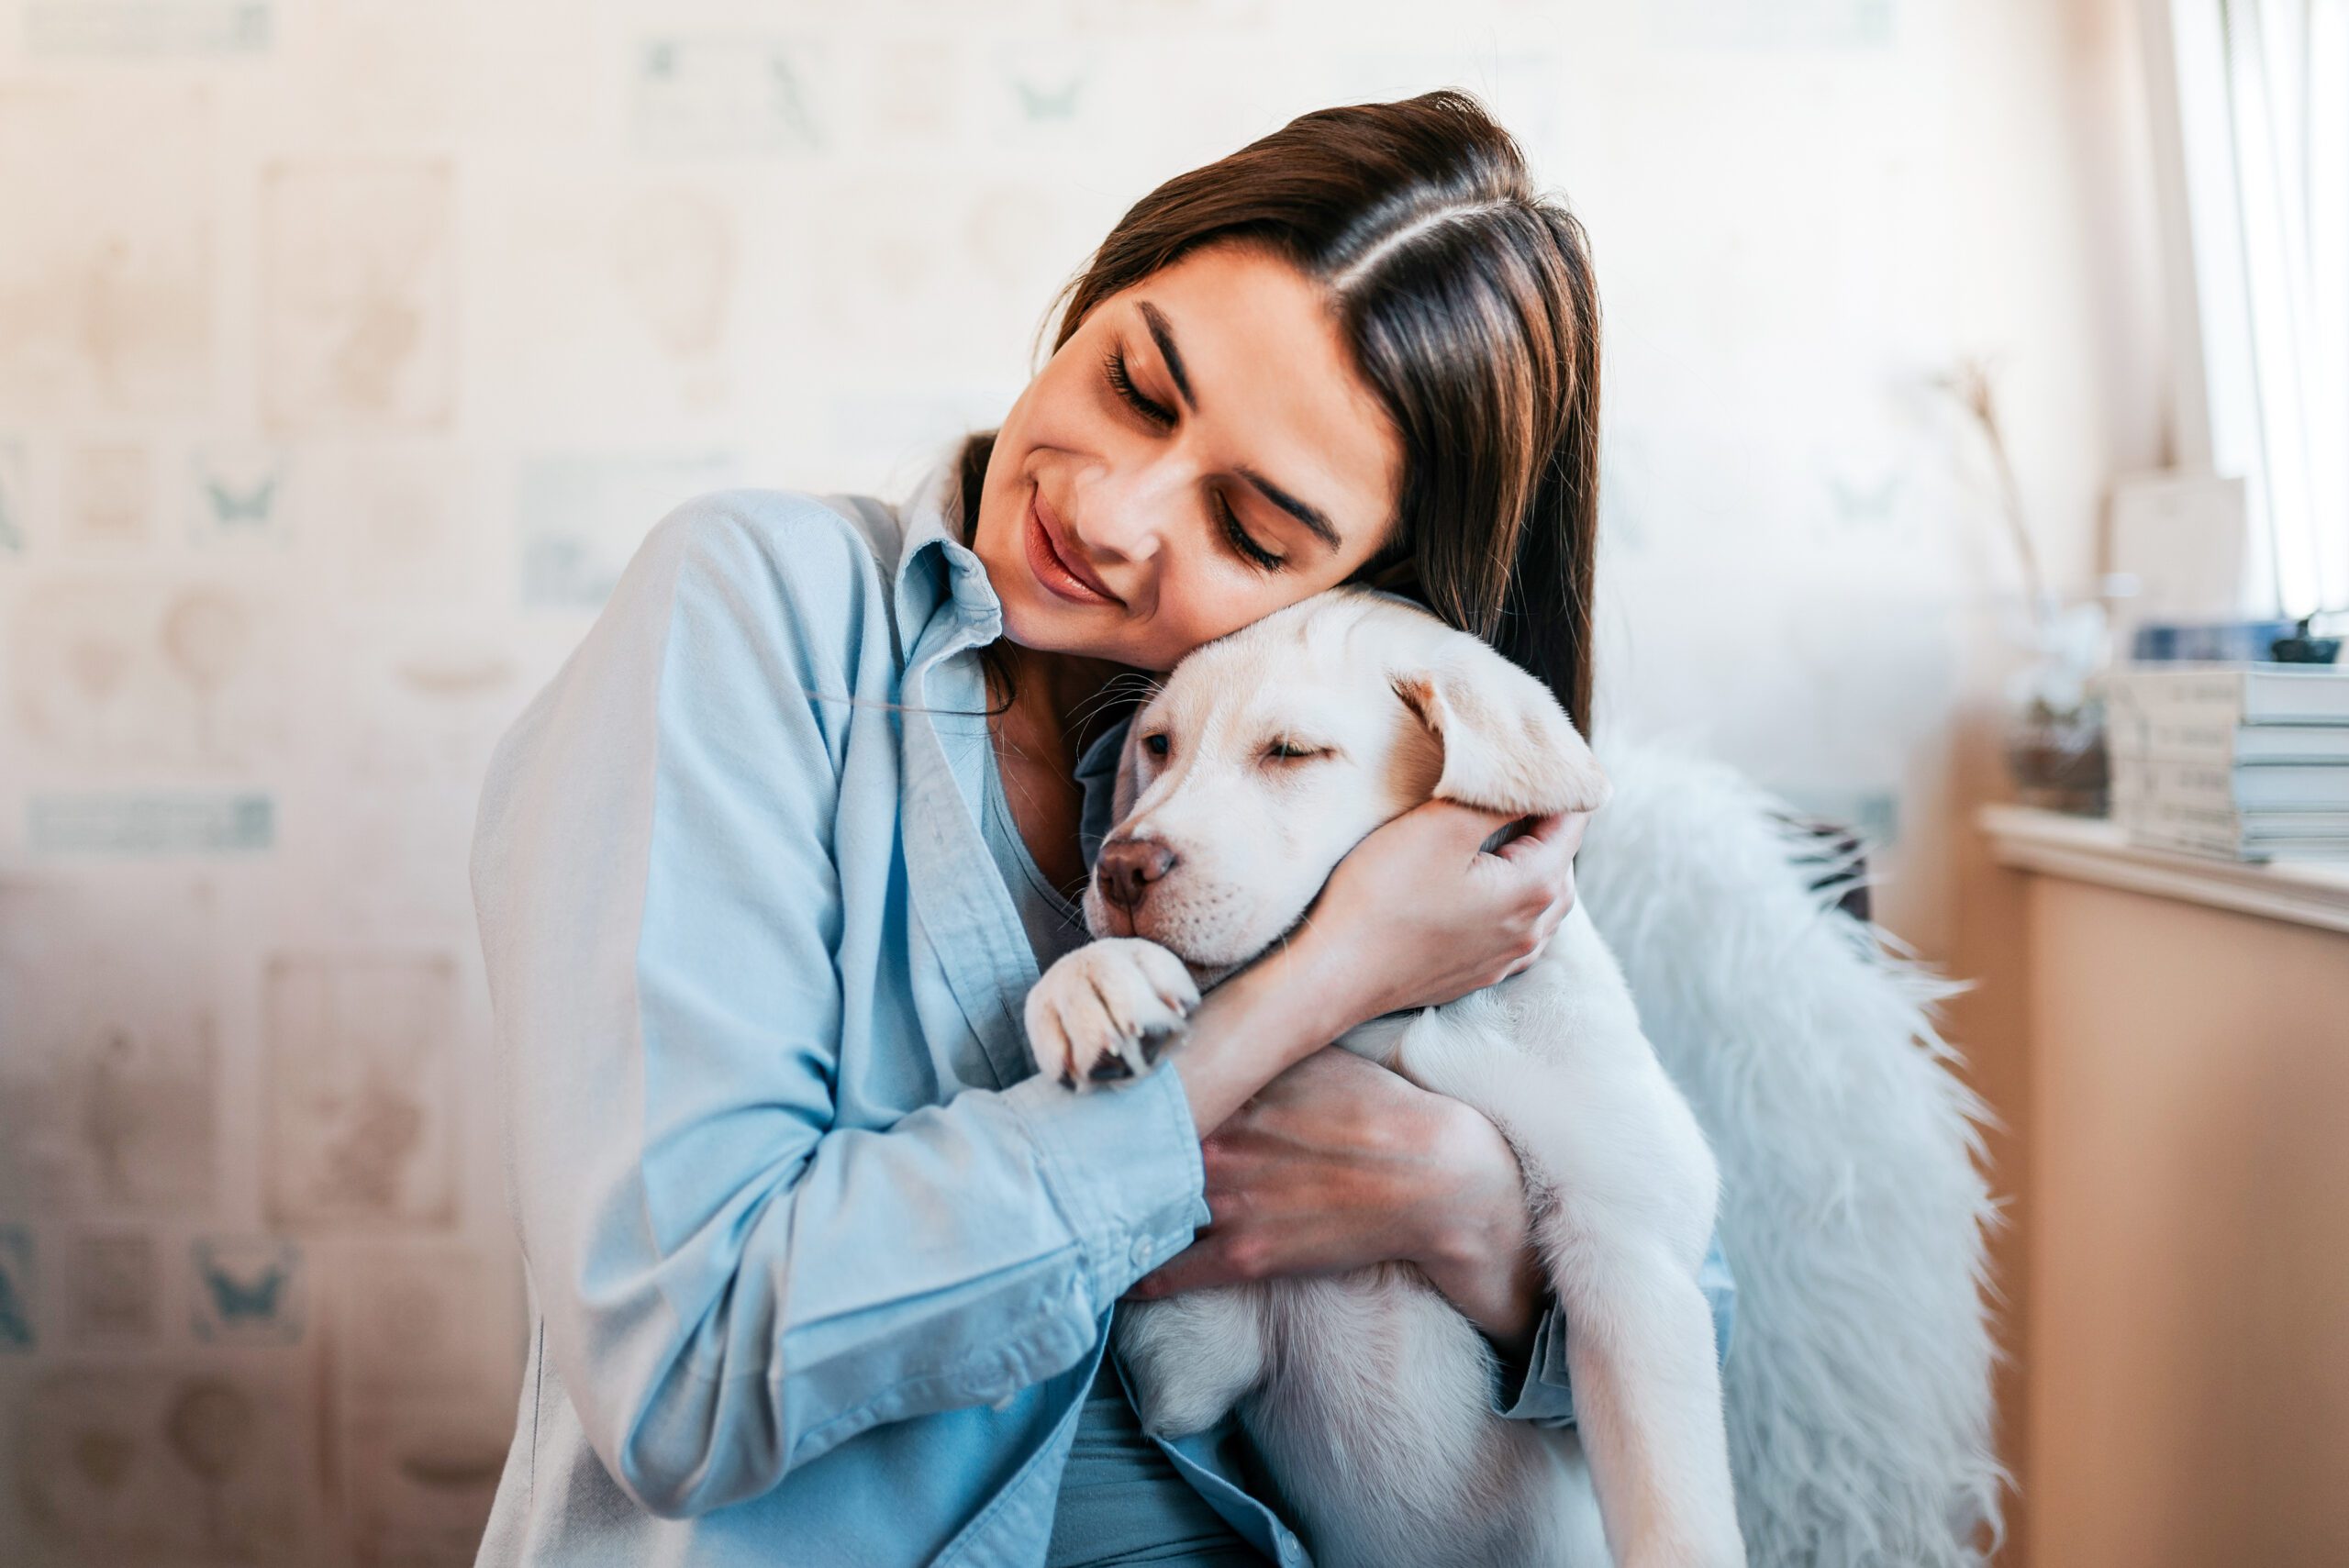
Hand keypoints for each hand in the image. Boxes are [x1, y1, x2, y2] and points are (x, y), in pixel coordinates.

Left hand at [1127, 1049, 1547, 1356]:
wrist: (1434, 1178)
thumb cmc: (1383, 1109)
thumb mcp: (1319, 1057)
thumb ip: (1262, 1047)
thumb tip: (1221, 1023)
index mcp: (1233, 1091)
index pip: (1154, 1097)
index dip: (1124, 1104)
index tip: (1094, 1109)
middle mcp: (1219, 1145)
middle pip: (1139, 1151)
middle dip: (1111, 1156)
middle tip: (1075, 1161)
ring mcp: (1230, 1203)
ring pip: (1151, 1209)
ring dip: (1123, 1212)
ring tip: (1085, 1218)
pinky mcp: (1248, 1255)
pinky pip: (1177, 1269)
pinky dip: (1143, 1275)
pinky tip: (1118, 1275)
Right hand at [1294, 802, 1588, 1035]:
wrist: (1335, 973)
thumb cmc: (1384, 895)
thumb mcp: (1442, 827)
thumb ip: (1499, 800)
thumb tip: (1540, 782)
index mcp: (1535, 889)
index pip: (1572, 824)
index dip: (1558, 788)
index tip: (1533, 762)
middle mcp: (1532, 930)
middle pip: (1561, 863)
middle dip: (1545, 826)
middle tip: (1513, 793)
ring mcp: (1505, 959)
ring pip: (1542, 902)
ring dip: (1530, 866)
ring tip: (1500, 836)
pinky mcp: (1476, 974)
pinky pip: (1516, 931)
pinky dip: (1512, 902)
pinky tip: (1485, 891)